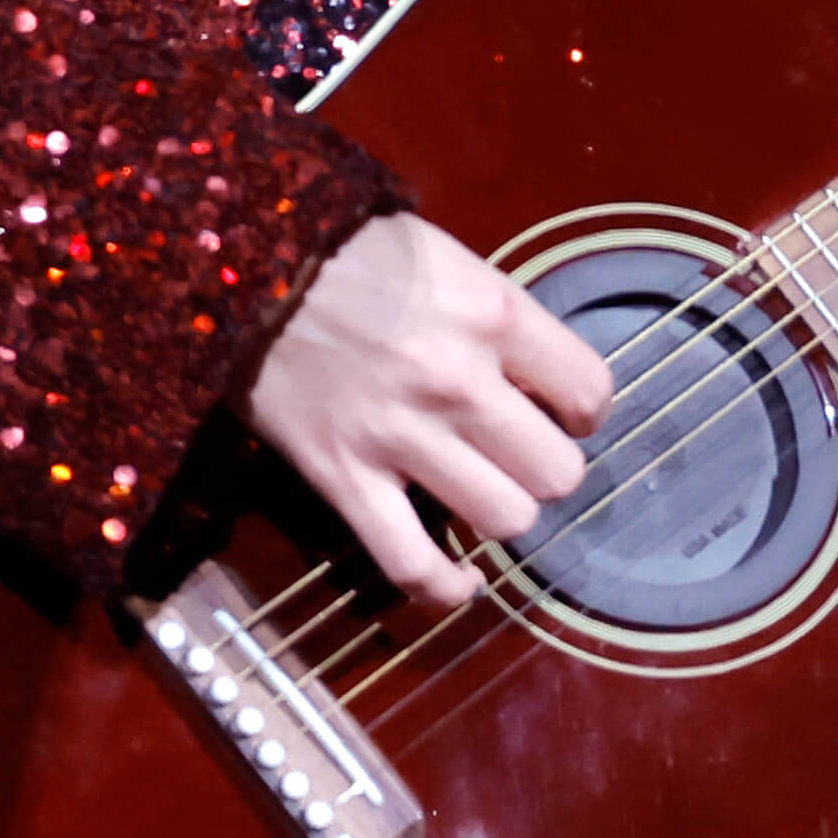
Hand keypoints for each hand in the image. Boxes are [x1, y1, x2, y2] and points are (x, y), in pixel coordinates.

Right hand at [244, 213, 617, 609]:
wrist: (246, 262)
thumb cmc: (350, 250)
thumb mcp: (447, 258)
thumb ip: (498, 319)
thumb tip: (539, 381)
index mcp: (493, 315)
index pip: (591, 392)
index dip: (583, 411)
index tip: (560, 411)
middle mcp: (460, 382)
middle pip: (557, 472)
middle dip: (546, 468)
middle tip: (516, 453)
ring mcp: (401, 437)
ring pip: (506, 520)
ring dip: (502, 512)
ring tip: (482, 492)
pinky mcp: (345, 480)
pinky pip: (413, 564)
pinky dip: (445, 587)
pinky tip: (459, 578)